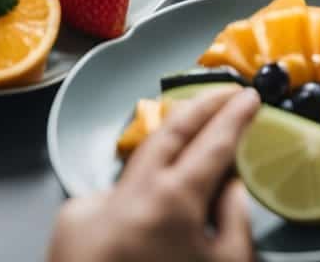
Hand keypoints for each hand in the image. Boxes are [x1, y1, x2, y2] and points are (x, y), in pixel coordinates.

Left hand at [48, 87, 260, 261]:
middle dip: (200, 104)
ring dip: (167, 150)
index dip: (235, 115)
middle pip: (170, 129)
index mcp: (174, 201)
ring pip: (138, 163)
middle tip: (224, 91)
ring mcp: (96, 202)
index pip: (214, 140)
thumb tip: (231, 185)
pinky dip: (134, 202)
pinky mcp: (71, 221)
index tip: (249, 97)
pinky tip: (144, 229)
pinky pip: (112, 199)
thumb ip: (233, 221)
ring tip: (195, 147)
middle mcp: (131, 192)